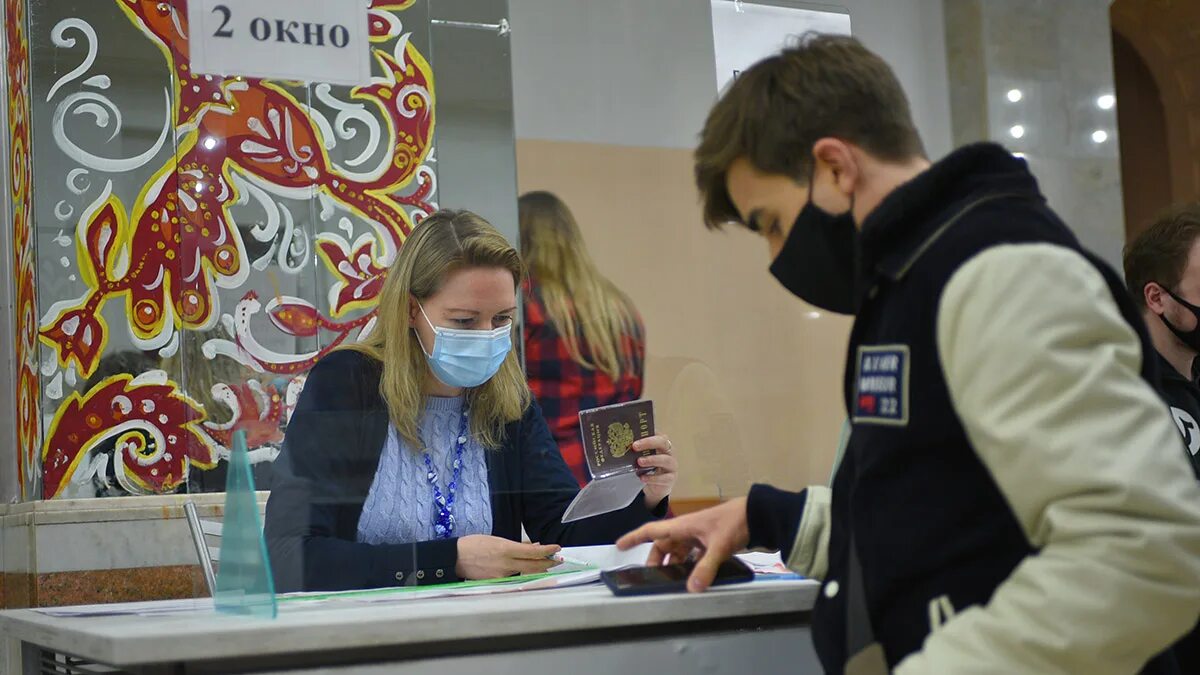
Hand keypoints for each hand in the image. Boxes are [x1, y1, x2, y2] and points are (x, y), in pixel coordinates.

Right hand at [455, 535, 560, 579]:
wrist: (455, 558)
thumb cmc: (474, 545)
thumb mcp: (497, 540)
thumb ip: (517, 545)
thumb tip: (534, 546)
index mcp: (506, 549)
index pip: (533, 552)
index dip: (547, 551)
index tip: (557, 548)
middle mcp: (506, 563)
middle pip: (534, 566)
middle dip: (548, 564)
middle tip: (558, 561)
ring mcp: (502, 575)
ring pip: (525, 573)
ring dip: (538, 569)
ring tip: (547, 565)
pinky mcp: (497, 583)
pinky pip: (514, 578)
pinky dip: (523, 574)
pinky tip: (527, 571)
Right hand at [617, 497, 748, 592]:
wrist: (757, 515)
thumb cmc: (734, 522)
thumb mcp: (718, 546)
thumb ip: (705, 568)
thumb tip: (692, 588)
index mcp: (682, 526)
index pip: (651, 531)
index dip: (634, 538)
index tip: (619, 546)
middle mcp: (687, 530)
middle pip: (664, 545)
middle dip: (656, 560)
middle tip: (652, 578)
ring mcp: (699, 536)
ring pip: (679, 551)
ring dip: (674, 564)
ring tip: (671, 581)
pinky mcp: (710, 542)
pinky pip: (693, 555)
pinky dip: (690, 565)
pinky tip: (693, 577)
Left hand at [633, 434, 677, 507]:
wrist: (655, 486)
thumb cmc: (648, 468)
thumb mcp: (642, 457)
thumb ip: (637, 450)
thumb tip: (622, 444)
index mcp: (662, 444)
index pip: (657, 434)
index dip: (648, 434)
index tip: (635, 435)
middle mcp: (669, 452)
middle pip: (663, 442)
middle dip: (649, 443)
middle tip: (635, 446)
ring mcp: (671, 465)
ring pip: (666, 460)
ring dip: (652, 460)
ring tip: (639, 462)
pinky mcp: (671, 478)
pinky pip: (664, 478)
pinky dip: (652, 478)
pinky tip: (642, 478)